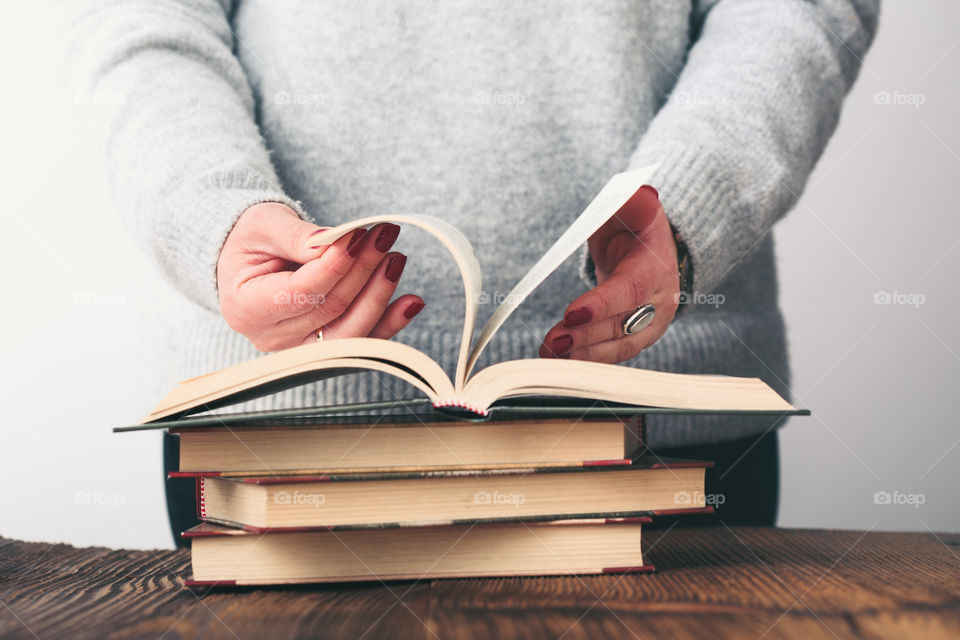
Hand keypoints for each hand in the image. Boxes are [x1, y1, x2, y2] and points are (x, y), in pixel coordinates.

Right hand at [217, 202, 423, 351]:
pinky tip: (412, 302)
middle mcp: (272, 337)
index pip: (300, 292)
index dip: (334, 265)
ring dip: (379, 294)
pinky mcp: (325, 346)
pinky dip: (390, 322)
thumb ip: (297, 236)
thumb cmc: (251, 239)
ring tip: (396, 259)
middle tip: (384, 236)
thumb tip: (336, 244)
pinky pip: (363, 340)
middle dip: (363, 271)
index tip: (358, 236)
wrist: (249, 259)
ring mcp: (300, 347)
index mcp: (246, 307)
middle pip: (330, 311)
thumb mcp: (264, 225)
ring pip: (351, 331)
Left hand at [539, 185, 678, 362]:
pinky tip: (556, 362)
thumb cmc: (636, 226)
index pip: (630, 291)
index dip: (602, 305)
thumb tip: (640, 194)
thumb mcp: (637, 208)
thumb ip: (635, 203)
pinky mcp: (632, 339)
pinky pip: (609, 355)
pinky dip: (584, 361)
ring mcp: (648, 326)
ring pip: (616, 348)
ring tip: (549, 355)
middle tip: (553, 342)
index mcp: (656, 270)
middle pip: (621, 327)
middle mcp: (658, 304)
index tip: (571, 314)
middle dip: (585, 337)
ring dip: (582, 356)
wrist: (648, 251)